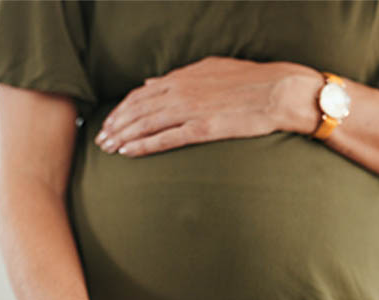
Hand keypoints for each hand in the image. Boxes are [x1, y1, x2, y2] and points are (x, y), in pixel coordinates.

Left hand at [94, 56, 322, 156]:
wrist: (279, 91)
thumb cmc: (249, 80)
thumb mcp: (209, 69)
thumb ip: (178, 77)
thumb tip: (151, 83)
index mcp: (182, 78)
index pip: (140, 94)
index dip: (121, 110)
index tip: (109, 122)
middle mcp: (180, 92)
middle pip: (137, 110)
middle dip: (115, 125)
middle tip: (99, 139)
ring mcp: (190, 110)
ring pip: (145, 124)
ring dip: (122, 136)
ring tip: (107, 148)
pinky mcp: (202, 129)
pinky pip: (165, 139)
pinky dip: (142, 145)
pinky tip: (127, 152)